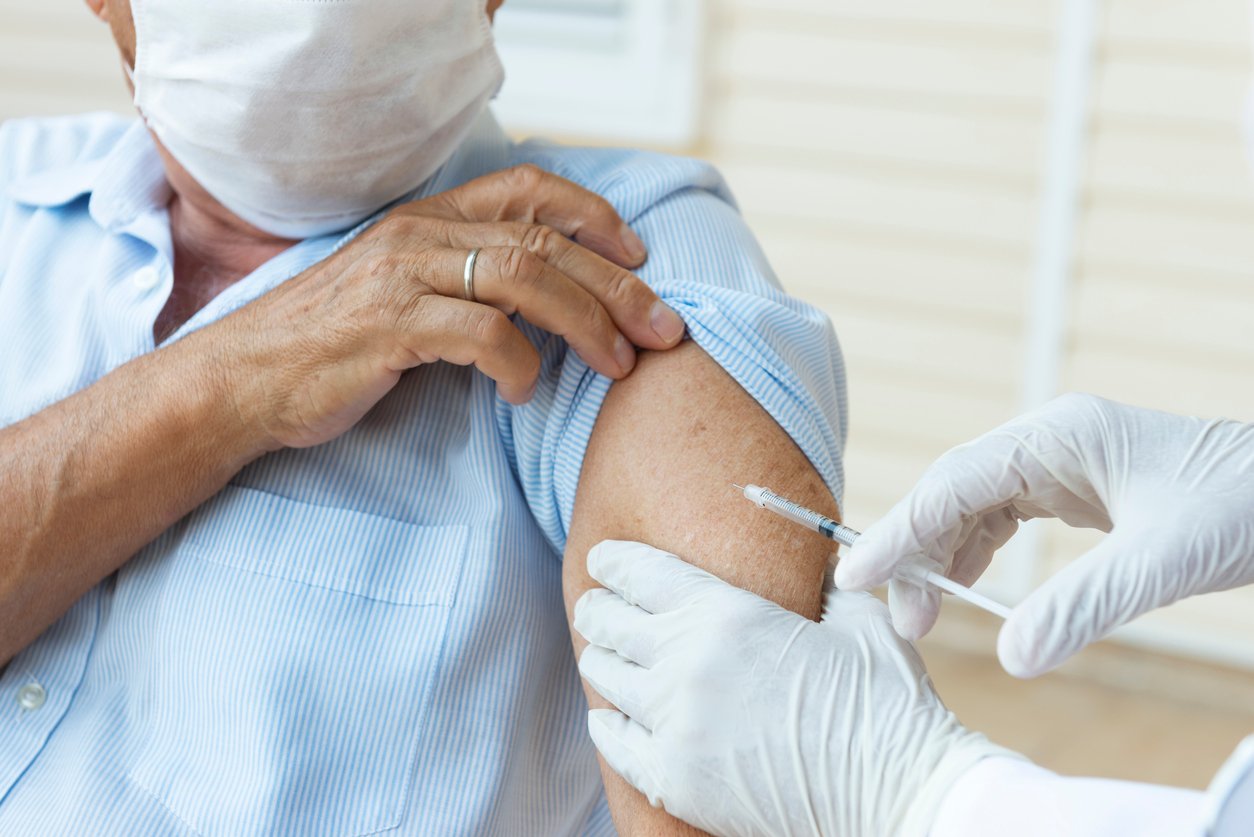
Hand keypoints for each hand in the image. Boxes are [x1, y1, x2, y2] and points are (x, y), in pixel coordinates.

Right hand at [201, 164, 686, 448]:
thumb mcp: (401, 297)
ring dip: (586, 322)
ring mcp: (401, 277)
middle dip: (617, 285)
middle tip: (663, 329)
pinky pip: (480, 335)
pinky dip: (520, 365)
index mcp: (426, 221)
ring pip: (523, 278)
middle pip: (543, 240)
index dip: (592, 214)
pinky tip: (526, 394)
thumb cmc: (329, 349)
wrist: (239, 383)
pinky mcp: (387, 327)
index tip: (638, 254)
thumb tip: (544, 307)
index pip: (526, 189)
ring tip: (619, 364)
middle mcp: (418, 235)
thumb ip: (463, 286)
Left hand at [573, 540, 1011, 836]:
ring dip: (605, 662)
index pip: (638, 572)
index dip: (613, 561)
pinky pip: (614, 742)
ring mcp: (675, 725)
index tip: (604, 559)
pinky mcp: (674, 780)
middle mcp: (687, 663)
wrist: (900, 793)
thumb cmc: (884, 702)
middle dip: (599, 607)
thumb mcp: (855, 618)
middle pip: (607, 621)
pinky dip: (609, 723)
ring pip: (605, 678)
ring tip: (610, 658)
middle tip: (599, 607)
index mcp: (727, 613)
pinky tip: (613, 716)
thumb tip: (812, 562)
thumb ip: (818, 582)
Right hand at [835, 393, 1253, 676]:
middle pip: (952, 491)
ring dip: (944, 556)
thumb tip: (1013, 660)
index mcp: (1059, 435)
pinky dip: (977, 553)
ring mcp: (1061, 462)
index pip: (953, 482)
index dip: (902, 531)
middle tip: (906, 619)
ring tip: (928, 613)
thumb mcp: (1165, 560)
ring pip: (973, 505)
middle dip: (919, 552)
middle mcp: (1049, 441)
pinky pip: (1004, 516)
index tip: (859, 576)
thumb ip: (1084, 605)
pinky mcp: (1076, 488)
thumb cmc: (1245, 504)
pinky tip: (967, 587)